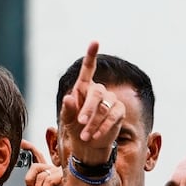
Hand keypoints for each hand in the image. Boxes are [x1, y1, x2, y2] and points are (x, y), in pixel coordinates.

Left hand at [5, 140, 62, 185]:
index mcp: (46, 173)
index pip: (37, 157)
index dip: (29, 147)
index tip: (21, 142)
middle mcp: (52, 170)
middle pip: (35, 166)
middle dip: (28, 179)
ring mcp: (58, 172)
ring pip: (40, 175)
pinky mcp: (64, 177)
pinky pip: (48, 180)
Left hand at [60, 41, 123, 162]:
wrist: (88, 144)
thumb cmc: (75, 127)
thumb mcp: (67, 120)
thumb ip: (67, 110)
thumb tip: (69, 98)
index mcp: (83, 89)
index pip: (88, 70)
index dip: (91, 56)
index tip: (95, 42)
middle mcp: (98, 91)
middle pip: (96, 93)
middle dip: (87, 108)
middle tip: (80, 121)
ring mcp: (110, 100)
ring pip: (104, 107)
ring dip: (94, 122)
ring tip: (84, 136)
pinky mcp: (119, 111)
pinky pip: (113, 117)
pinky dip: (103, 127)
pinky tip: (94, 136)